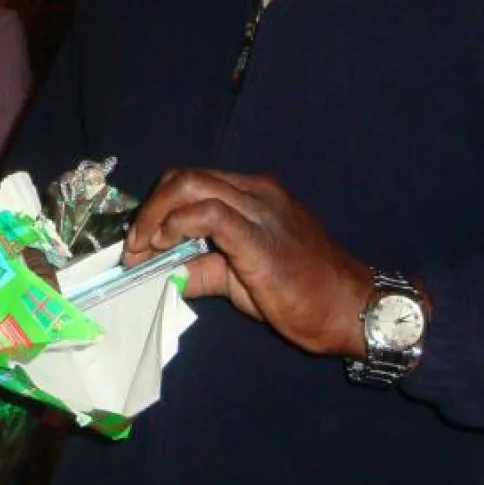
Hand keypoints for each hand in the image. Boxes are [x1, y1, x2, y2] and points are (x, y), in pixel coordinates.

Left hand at [124, 168, 376, 356]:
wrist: (349, 308)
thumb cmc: (302, 293)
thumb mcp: (241, 278)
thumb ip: (202, 270)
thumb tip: (160, 275)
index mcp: (253, 193)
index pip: (192, 181)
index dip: (158, 206)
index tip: (138, 242)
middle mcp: (255, 191)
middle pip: (184, 176)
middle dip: (149, 208)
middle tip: (134, 247)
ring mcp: (259, 209)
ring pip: (191, 185)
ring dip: (155, 216)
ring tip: (142, 250)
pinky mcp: (258, 235)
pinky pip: (208, 214)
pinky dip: (176, 226)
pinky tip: (166, 247)